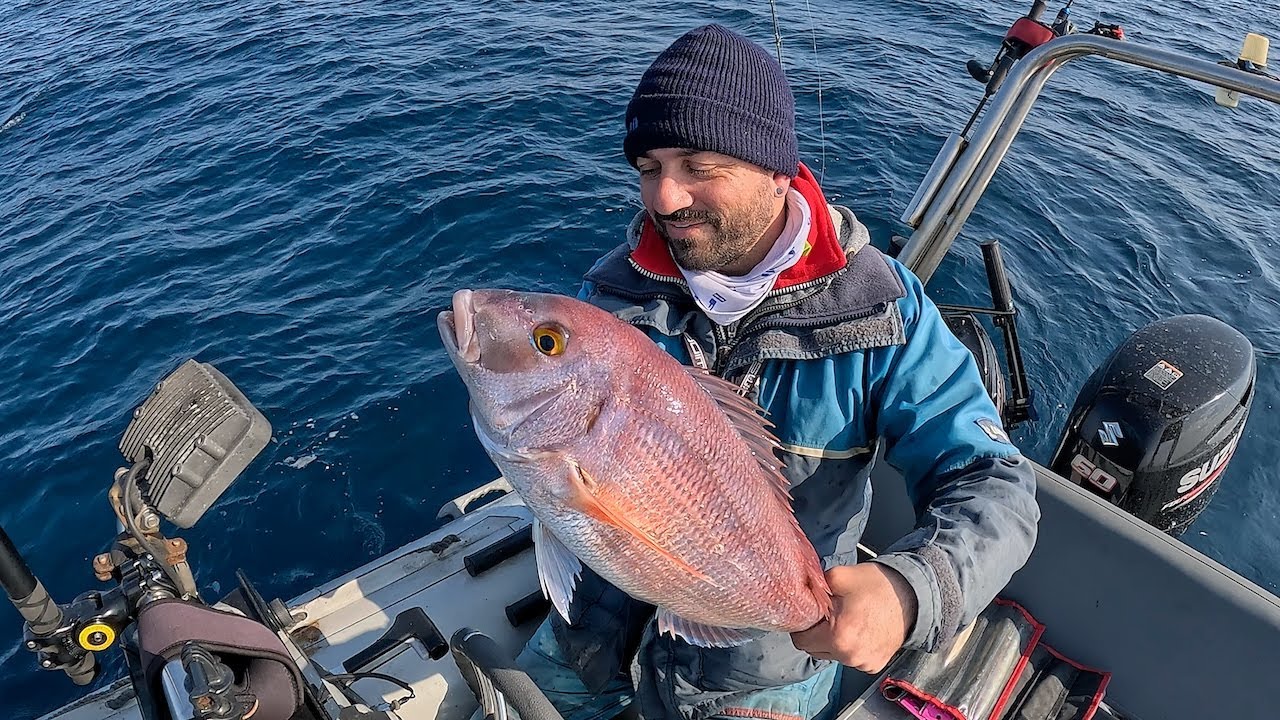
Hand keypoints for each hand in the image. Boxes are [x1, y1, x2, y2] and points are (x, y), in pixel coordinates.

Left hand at [791, 563, 917, 672]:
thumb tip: (800, 591)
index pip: (801, 640)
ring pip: (831, 655)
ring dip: (832, 641)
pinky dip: (849, 647)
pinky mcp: (873, 666)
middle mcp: (850, 657)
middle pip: (814, 650)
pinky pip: (849, 659)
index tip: (812, 613)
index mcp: (838, 637)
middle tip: (829, 614)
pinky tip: (859, 629)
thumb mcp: (840, 576)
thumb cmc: (876, 586)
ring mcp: (863, 664)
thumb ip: (814, 585)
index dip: (803, 624)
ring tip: (846, 620)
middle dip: (816, 633)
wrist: (912, 597)